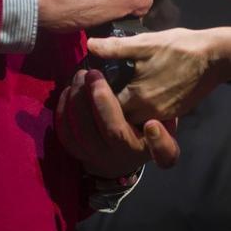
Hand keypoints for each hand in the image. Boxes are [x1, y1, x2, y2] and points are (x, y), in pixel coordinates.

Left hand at [54, 69, 179, 178]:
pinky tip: (69, 91)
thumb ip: (165, 111)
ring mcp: (98, 157)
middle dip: (100, 100)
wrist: (121, 156)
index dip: (158, 141)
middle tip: (93, 73)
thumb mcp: (164, 121)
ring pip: (84, 132)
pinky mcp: (78, 153)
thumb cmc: (144, 129)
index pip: (163, 152)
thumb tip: (161, 88)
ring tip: (80, 76)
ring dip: (78, 100)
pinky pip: (66, 134)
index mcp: (149, 146)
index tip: (152, 124)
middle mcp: (124, 156)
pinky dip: (64, 111)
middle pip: (112, 131)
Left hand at [87, 27, 223, 123]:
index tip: (89, 83)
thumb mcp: (145, 43)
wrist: (213, 57)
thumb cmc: (178, 47)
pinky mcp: (174, 112)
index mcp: (136, 96)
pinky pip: (148, 117)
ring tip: (115, 90)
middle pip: (118, 116)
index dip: (95, 96)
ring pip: (133, 118)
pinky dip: (139, 108)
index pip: (105, 106)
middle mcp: (147, 112)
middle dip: (107, 105)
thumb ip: (116, 48)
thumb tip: (90, 45)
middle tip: (98, 88)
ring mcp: (162, 115)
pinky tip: (137, 92)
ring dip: (123, 108)